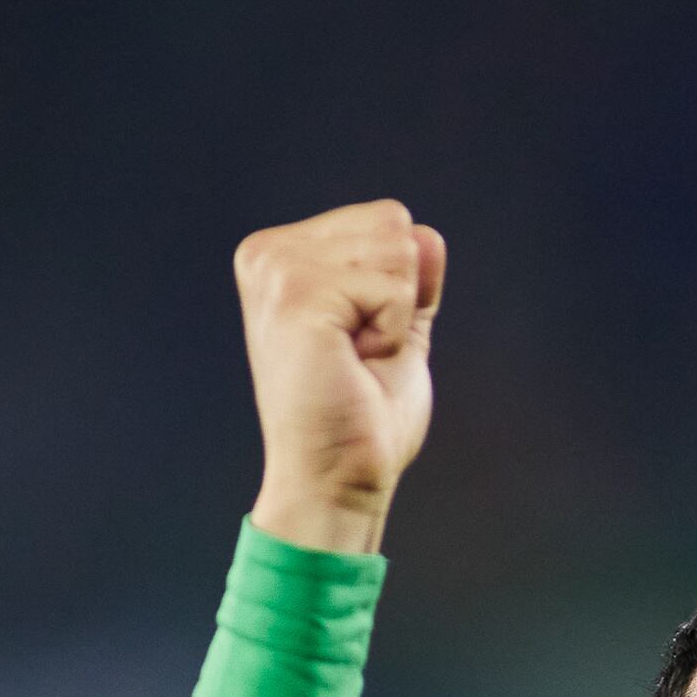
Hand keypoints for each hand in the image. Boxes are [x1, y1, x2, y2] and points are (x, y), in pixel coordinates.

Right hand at [234, 199, 446, 554]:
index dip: (399, 289)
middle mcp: (269, 253)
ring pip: (396, 249)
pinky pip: (392, 286)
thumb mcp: (396, 331)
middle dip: (399, 296)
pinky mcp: (295, 294)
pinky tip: (353, 363)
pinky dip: (390, 332)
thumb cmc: (363, 417)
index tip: (362, 341)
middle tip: (360, 354)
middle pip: (393, 224)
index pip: (387, 219)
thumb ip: (410, 280)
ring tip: (354, 359)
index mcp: (283, 254)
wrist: (338, 477)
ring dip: (394, 316)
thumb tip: (427, 235)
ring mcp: (277, 269)